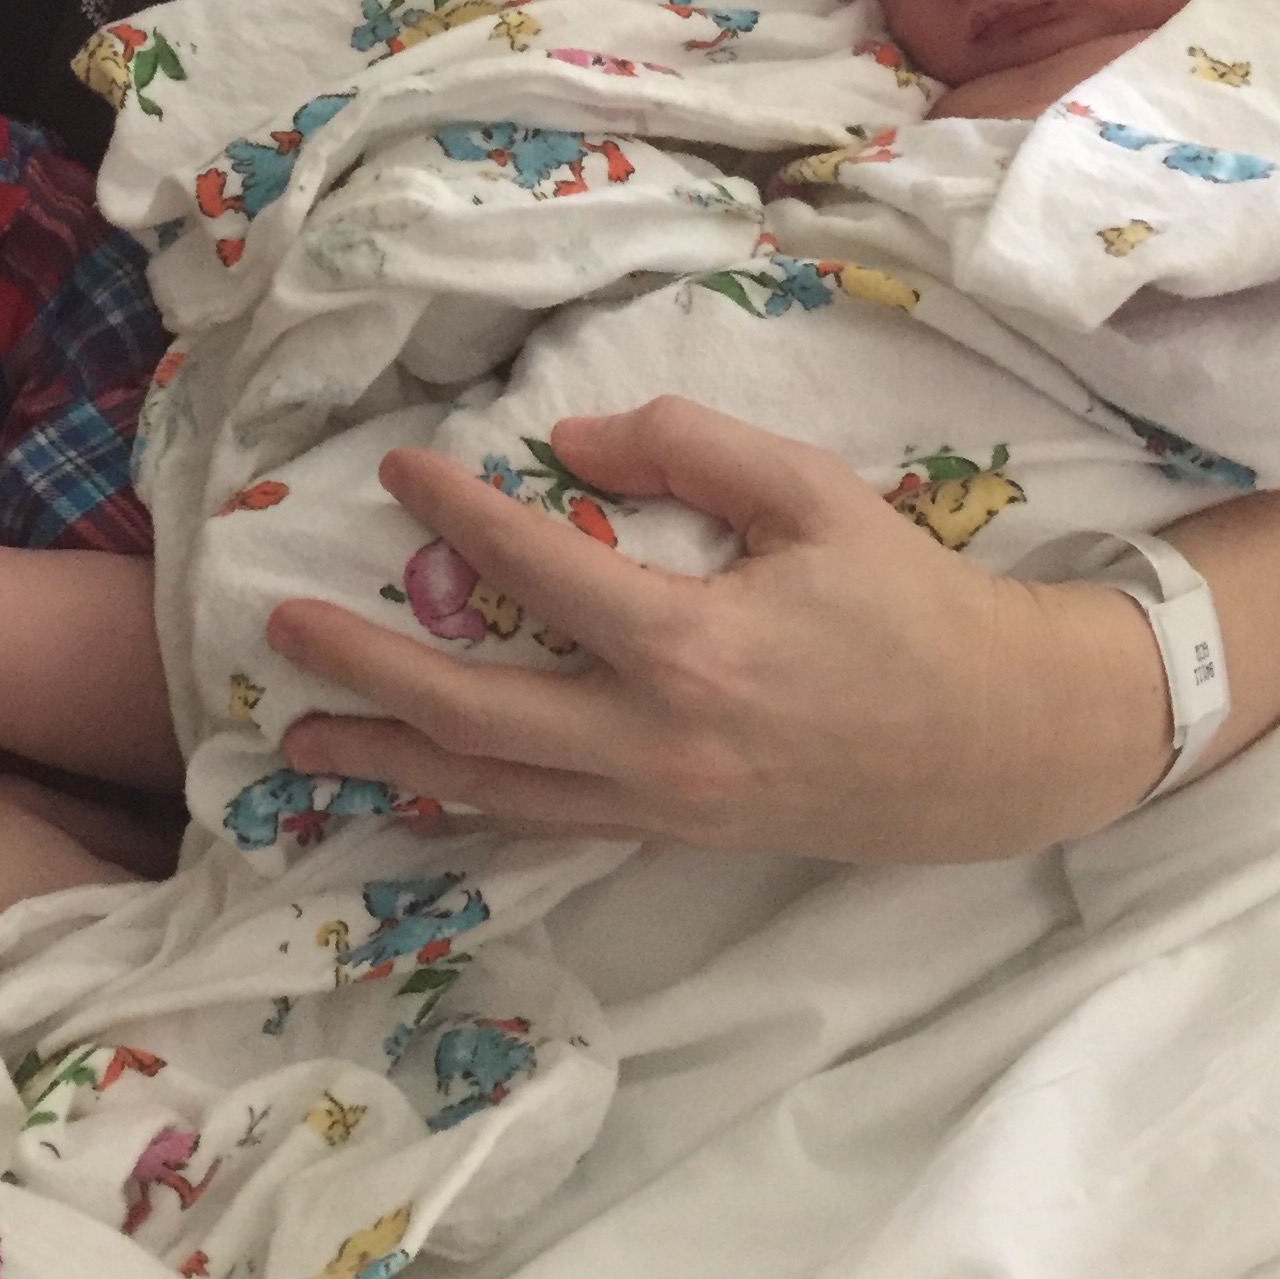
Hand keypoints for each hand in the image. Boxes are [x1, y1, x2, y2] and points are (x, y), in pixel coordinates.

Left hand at [268, 399, 1172, 861]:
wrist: (997, 743)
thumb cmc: (909, 605)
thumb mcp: (815, 496)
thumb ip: (693, 451)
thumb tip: (575, 443)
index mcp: (693, 648)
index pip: (539, 572)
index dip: (457, 517)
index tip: (398, 472)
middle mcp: (658, 742)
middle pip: (476, 718)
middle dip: (370, 675)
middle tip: (282, 635)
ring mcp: (660, 805)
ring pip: (493, 792)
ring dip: (390, 761)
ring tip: (303, 734)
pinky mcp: (672, 835)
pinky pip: (543, 821)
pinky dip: (465, 801)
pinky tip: (414, 780)